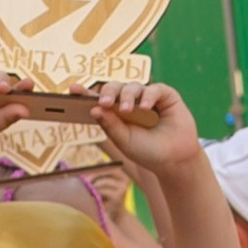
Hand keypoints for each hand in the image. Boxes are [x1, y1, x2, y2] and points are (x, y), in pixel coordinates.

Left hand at [84, 80, 199, 179]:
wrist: (174, 160)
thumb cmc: (148, 152)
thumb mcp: (125, 141)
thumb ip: (110, 125)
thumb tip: (94, 108)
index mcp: (117, 113)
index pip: (99, 99)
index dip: (86, 93)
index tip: (73, 89)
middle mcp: (131, 102)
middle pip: (115, 88)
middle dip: (108, 92)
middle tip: (105, 102)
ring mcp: (148, 98)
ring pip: (133, 86)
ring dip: (128, 96)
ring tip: (128, 110)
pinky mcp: (166, 96)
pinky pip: (155, 89)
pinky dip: (148, 96)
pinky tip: (145, 107)